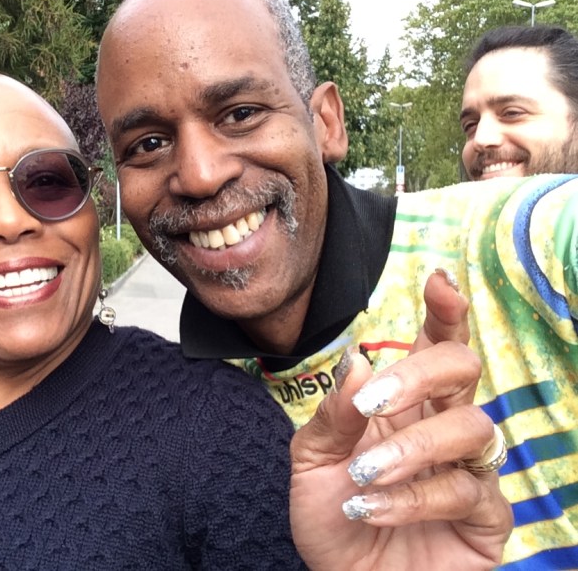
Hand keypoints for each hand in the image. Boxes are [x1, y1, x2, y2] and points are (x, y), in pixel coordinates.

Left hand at [290, 270, 512, 569]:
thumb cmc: (332, 516)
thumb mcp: (313, 460)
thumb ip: (334, 413)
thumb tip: (359, 357)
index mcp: (402, 404)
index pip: (434, 346)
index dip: (445, 311)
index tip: (439, 281)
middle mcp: (440, 427)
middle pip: (463, 369)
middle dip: (420, 373)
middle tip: (373, 402)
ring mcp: (468, 471)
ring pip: (472, 428)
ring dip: (410, 449)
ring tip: (362, 475)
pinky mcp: (486, 519)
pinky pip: (465, 492)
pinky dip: (411, 497)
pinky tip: (369, 508)